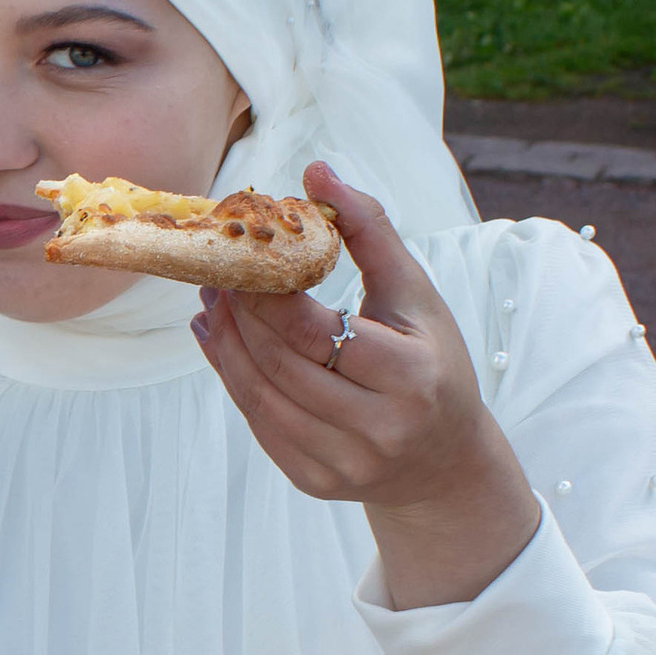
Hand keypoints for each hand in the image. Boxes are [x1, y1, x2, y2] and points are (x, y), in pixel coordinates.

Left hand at [189, 164, 539, 609]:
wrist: (446, 460)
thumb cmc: (432, 358)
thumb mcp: (415, 293)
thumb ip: (369, 229)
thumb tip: (316, 171)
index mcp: (411, 375)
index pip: (314, 330)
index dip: (266, 293)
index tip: (244, 257)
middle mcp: (380, 427)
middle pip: (280, 364)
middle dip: (239, 315)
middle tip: (214, 275)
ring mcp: (346, 463)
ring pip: (261, 397)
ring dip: (225, 346)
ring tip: (209, 305)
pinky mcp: (318, 483)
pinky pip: (260, 426)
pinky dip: (234, 380)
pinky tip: (218, 344)